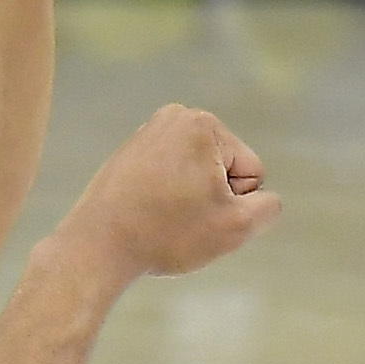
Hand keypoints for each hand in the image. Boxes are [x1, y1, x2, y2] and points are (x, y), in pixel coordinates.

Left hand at [49, 104, 282, 279]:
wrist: (97, 246)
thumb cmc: (167, 234)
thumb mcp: (236, 227)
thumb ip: (268, 207)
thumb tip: (263, 197)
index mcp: (204, 124)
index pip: (251, 172)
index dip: (234, 203)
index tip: (198, 215)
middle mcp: (176, 117)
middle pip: (224, 169)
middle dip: (211, 198)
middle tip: (178, 218)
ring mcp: (149, 132)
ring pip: (197, 176)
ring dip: (188, 200)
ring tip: (159, 217)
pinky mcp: (130, 152)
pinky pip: (169, 179)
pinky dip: (164, 198)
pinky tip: (144, 214)